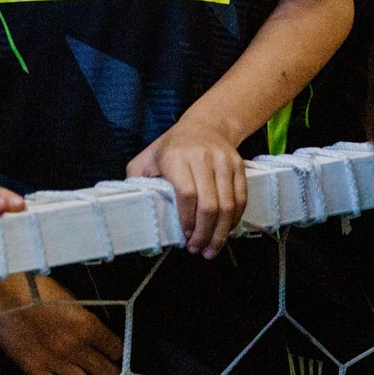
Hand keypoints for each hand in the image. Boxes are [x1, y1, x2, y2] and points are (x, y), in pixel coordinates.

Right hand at [0, 274, 121, 374]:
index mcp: (86, 324)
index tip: (118, 355)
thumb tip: (89, 330)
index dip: (117, 352)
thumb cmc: (35, 287)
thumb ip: (81, 317)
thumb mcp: (68, 297)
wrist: (5, 293)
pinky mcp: (35, 370)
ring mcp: (55, 361)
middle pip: (103, 369)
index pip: (112, 345)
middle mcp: (75, 346)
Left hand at [129, 121, 246, 257]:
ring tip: (212, 248)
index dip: (187, 220)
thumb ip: (137, 180)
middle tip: (198, 250)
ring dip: (221, 232)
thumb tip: (132, 208)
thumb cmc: (172, 147)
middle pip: (209, 204)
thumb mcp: (147, 158)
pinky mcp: (238, 166)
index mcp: (176, 157)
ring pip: (228, 205)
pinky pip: (241, 198)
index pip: (186, 194)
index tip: (185, 236)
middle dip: (204, 233)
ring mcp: (223, 161)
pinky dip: (234, 219)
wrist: (206, 125)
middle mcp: (202, 158)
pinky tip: (225, 231)